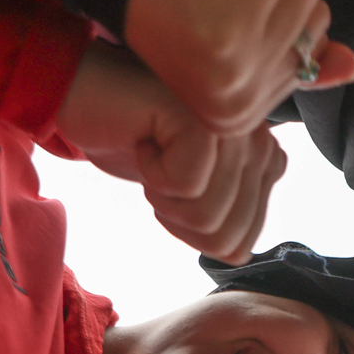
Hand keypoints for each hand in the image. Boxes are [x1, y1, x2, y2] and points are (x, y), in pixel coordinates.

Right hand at [52, 40, 286, 262]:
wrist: (86, 99)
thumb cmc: (139, 145)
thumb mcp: (193, 194)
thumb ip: (226, 221)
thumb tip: (239, 255)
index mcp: (267, 161)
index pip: (244, 244)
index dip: (194, 236)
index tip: (176, 191)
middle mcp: (261, 141)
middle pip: (227, 236)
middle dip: (179, 220)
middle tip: (161, 176)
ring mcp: (232, 129)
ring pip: (207, 215)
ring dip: (164, 199)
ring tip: (154, 156)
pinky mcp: (200, 121)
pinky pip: (185, 186)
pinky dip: (152, 175)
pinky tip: (145, 141)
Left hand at [123, 0, 353, 135]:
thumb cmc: (174, 15)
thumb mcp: (240, 44)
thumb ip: (298, 59)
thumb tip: (352, 65)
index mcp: (242, 117)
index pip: (314, 49)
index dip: (276, 16)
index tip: (226, 21)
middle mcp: (242, 105)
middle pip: (317, 18)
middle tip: (217, 2)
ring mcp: (238, 70)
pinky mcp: (232, 29)